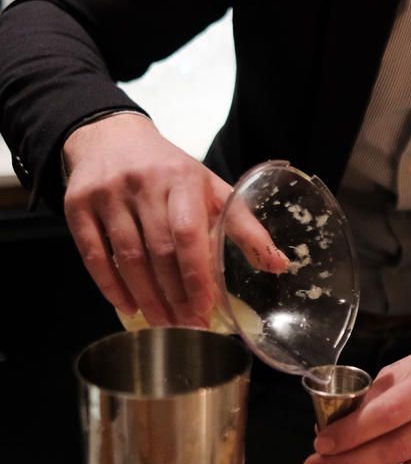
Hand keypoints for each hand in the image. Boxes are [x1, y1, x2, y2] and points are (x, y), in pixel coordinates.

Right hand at [63, 113, 287, 326]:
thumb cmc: (169, 170)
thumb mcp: (210, 187)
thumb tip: (280, 265)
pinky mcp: (78, 204)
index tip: (205, 308)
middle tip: (186, 326)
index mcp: (182, 178)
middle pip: (158, 250)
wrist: (111, 137)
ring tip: (161, 323)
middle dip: (174, 294)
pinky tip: (127, 306)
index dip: (196, 274)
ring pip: (126, 256)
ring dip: (145, 296)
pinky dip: (110, 286)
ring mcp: (107, 193)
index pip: (188, 232)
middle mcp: (143, 183)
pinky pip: (93, 254)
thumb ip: (243, 226)